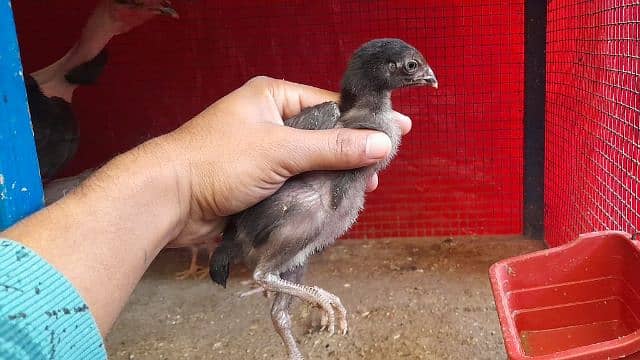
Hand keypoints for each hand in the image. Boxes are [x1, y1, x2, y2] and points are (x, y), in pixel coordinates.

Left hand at [161, 76, 411, 247]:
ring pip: (313, 166)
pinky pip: (299, 187)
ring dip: (334, 180)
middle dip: (350, 156)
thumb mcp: (281, 149)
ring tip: (361, 192)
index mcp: (273, 98)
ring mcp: (266, 156)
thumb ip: (332, 148)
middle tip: (376, 175)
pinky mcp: (261, 186)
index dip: (362, 122)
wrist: (168, 202)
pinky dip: (316, 196)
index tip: (397, 133)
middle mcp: (271, 123)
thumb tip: (381, 143)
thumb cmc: (218, 162)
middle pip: (324, 138)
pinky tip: (336, 204)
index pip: (329, 105)